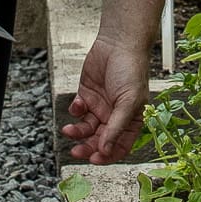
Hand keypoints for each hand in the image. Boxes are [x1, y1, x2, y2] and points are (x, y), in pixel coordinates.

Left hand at [63, 38, 149, 164]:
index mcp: (130, 120)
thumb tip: (105, 150)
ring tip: (69, 131)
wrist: (119, 43)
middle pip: (99, 141)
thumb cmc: (131, 69)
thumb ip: (116, 127)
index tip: (94, 159)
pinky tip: (77, 104)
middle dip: (88, 147)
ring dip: (77, 132)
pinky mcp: (87, 95)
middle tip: (77, 151)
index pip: (119, 146)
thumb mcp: (128, 101)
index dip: (107, 155)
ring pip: (86, 128)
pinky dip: (75, 112)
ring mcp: (100, 106)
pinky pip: (78, 111)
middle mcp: (114, 116)